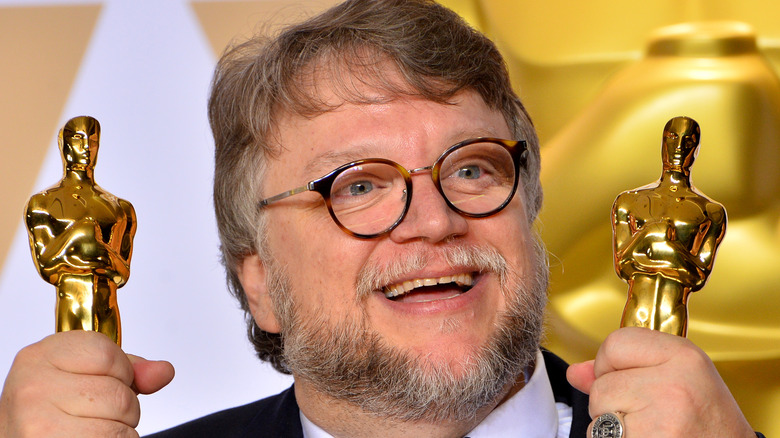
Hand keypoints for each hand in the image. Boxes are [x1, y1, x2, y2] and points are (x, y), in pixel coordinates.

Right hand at [0, 331, 173, 436]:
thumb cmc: (47, 418)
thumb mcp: (80, 380)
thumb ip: (124, 371)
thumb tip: (162, 371)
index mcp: (39, 358)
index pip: (107, 352)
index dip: (120, 372)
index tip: (100, 382)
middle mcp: (33, 387)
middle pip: (119, 391)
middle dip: (122, 407)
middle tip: (91, 416)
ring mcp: (39, 421)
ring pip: (121, 420)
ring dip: (119, 431)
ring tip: (88, 431)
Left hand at [567, 327, 753, 436]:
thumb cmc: (708, 425)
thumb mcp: (678, 381)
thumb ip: (624, 369)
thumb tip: (576, 372)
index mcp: (684, 357)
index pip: (615, 344)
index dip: (611, 365)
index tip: (630, 380)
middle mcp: (673, 384)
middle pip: (602, 384)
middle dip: (613, 402)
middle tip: (649, 415)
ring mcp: (661, 418)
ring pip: (599, 414)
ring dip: (612, 427)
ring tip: (650, 430)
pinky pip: (601, 437)